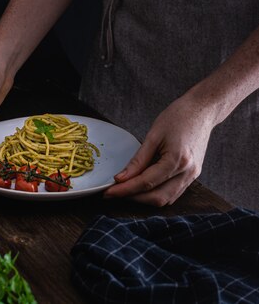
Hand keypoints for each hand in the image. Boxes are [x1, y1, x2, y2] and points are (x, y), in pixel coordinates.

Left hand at [104, 90, 216, 205]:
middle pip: (157, 197)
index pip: (146, 183)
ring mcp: (192, 176)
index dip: (125, 190)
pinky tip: (144, 186)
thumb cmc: (178, 116)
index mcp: (177, 160)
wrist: (201, 110)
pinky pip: (173, 193)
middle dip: (134, 198)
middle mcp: (187, 173)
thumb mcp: (153, 135)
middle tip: (114, 193)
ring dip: (145, 198)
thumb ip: (138, 160)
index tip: (109, 192)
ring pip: (166, 199)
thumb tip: (122, 178)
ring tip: (126, 190)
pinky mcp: (193, 175)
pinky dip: (157, 193)